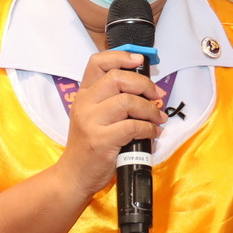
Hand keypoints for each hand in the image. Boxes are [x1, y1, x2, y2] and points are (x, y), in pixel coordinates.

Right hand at [55, 49, 165, 196]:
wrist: (74, 175)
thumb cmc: (89, 146)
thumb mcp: (93, 116)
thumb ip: (111, 100)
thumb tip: (145, 88)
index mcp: (83, 95)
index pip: (97, 63)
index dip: (121, 56)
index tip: (139, 60)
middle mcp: (84, 104)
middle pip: (118, 78)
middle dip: (144, 84)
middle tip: (157, 95)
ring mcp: (91, 122)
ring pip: (128, 101)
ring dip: (150, 109)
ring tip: (158, 118)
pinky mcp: (101, 140)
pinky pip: (133, 126)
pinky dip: (149, 129)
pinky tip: (153, 133)